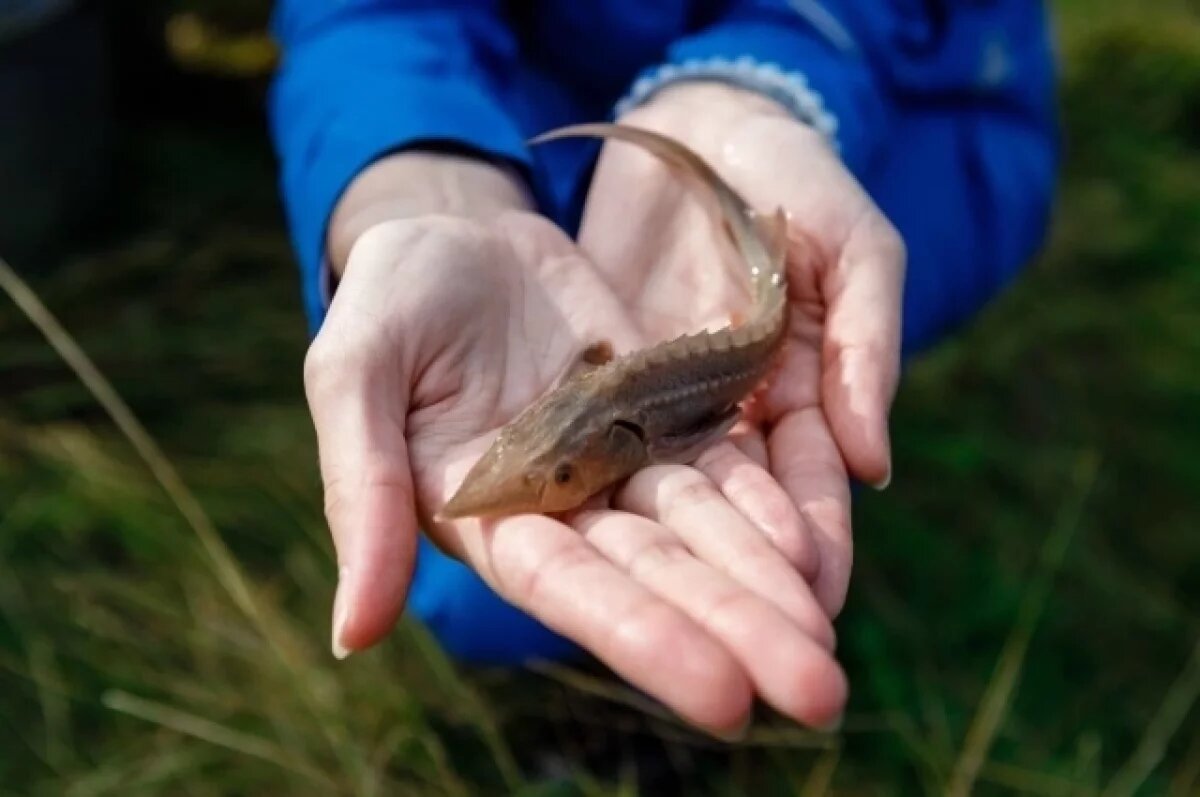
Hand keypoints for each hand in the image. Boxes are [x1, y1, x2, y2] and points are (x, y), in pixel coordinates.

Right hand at [306, 149, 845, 736]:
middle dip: (733, 630)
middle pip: (654, 574)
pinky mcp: (660, 412)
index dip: (641, 636)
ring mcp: (615, 459)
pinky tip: (816, 550)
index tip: (724, 695)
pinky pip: (720, 463)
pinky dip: (763, 505)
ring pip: (699, 530)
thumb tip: (351, 637)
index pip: (566, 586)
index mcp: (481, 514)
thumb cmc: (389, 298)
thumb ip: (364, 492)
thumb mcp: (353, 374)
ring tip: (829, 644)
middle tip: (818, 695)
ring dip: (763, 585)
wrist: (457, 230)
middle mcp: (559, 504)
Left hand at [577, 82, 905, 617]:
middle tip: (762, 669)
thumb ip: (865, 342)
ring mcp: (665, 410)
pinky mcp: (604, 390)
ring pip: (669, 507)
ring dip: (680, 574)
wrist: (689, 124)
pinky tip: (595, 559)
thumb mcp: (851, 241)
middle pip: (738, 522)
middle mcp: (735, 420)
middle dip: (749, 591)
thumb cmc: (787, 171)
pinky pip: (603, 455)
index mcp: (806, 392)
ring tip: (681, 640)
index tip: (816, 605)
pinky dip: (604, 506)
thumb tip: (875, 466)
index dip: (819, 544)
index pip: (814, 491)